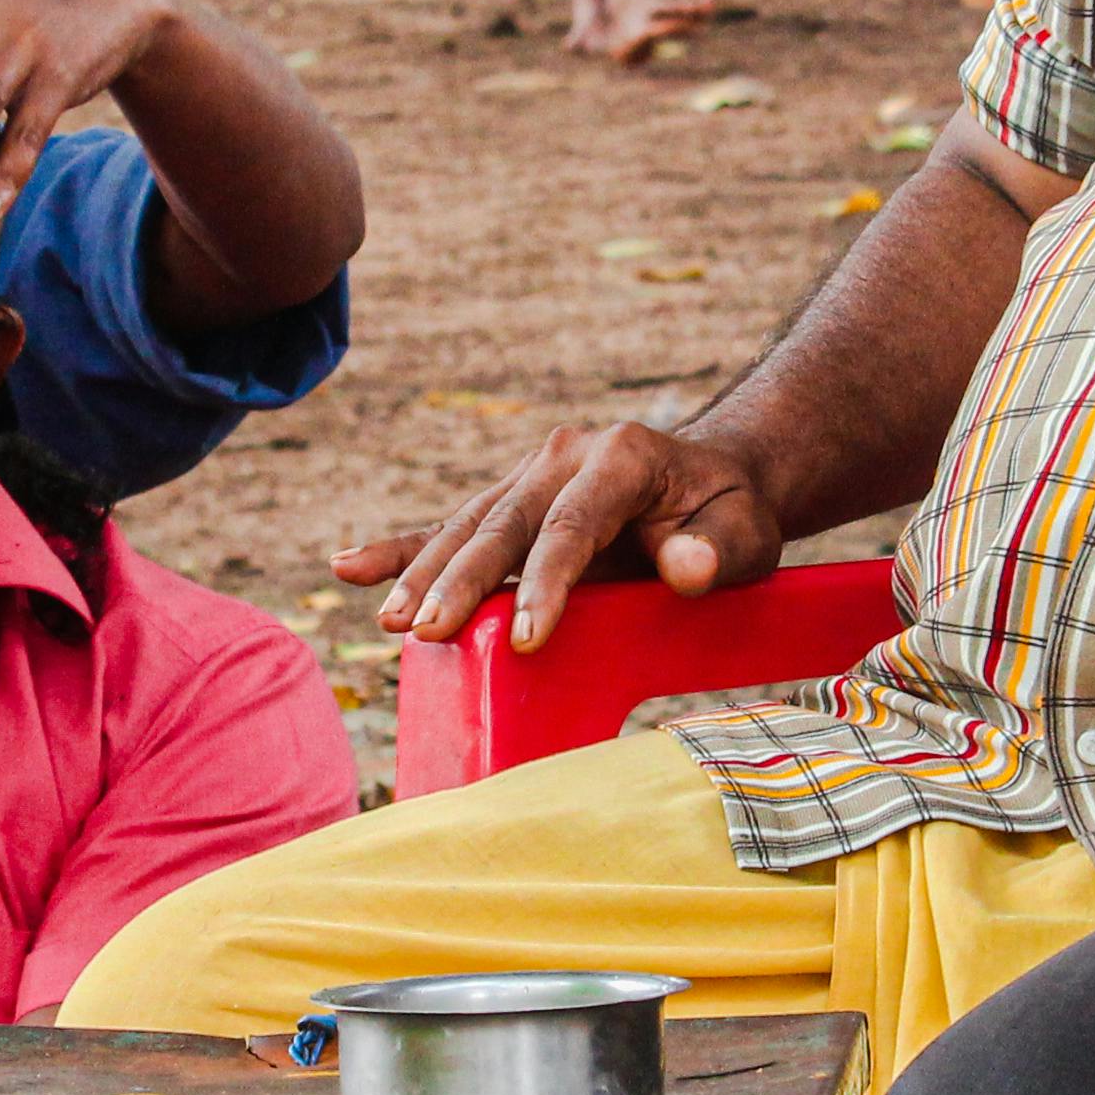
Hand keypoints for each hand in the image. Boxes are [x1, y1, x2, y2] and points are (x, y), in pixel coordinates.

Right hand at [340, 418, 783, 648]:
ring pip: (468, 527)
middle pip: (505, 523)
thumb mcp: (746, 534)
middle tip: (430, 632)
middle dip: (463, 580)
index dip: (547, 583)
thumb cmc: (727, 517)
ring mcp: (530, 476)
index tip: (526, 638)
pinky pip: (450, 527)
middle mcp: (564, 456)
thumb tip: (688, 568)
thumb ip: (718, 551)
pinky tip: (348, 568)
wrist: (712, 484)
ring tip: (395, 624)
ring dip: (425, 574)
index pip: (573, 525)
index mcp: (621, 456)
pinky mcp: (509, 503)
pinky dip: (400, 549)